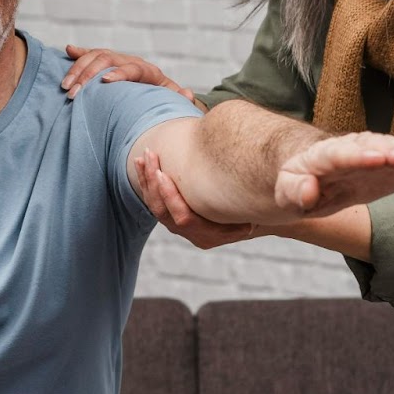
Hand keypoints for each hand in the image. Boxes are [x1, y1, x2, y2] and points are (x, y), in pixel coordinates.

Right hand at [62, 44, 198, 103]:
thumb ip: (179, 97)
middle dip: (88, 75)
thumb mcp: (172, 97)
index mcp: (147, 71)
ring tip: (66, 86)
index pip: (131, 68)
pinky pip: (92, 54)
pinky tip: (67, 51)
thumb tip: (188, 94)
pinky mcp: (108, 61)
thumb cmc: (163, 95)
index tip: (105, 82)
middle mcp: (130, 61)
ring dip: (78, 69)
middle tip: (73, 93)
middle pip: (107, 59)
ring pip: (96, 56)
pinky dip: (79, 53)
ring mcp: (118, 59)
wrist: (158, 85)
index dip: (119, 73)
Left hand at [135, 147, 256, 249]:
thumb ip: (246, 213)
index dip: (171, 197)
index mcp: (206, 236)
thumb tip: (249, 208)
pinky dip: (146, 181)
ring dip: (147, 180)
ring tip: (143, 157)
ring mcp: (177, 226)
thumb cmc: (251, 215)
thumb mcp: (251, 216)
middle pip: (162, 211)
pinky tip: (141, 163)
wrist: (244, 223)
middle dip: (154, 183)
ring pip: (154, 205)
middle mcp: (188, 234)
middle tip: (151, 158)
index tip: (162, 174)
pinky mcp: (171, 216)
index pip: (182, 218)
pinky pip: (153, 200)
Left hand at [275, 132, 393, 217]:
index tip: (375, 159)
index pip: (339, 156)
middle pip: (369, 148)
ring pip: (387, 149)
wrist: (306, 178)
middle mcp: (347, 151)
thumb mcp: (285, 193)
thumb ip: (294, 191)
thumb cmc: (294, 186)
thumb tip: (309, 191)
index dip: (357, 157)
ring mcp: (367, 155)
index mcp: (320, 158)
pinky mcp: (381, 165)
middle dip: (389, 152)